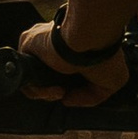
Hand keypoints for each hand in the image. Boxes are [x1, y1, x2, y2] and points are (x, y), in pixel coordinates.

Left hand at [15, 14, 130, 108]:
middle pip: (44, 77)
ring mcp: (39, 44)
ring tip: (60, 93)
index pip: (58, 70)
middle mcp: (53, 45)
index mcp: (71, 48)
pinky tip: (52, 89)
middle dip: (53, 92)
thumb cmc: (105, 56)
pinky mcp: (28, 43)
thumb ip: (89, 97)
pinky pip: (26, 74)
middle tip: (64, 94)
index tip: (71, 92)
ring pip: (34, 78)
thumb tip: (66, 100)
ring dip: (46, 93)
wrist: (90, 38)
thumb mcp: (111, 82)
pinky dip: (38, 88)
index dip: (62, 86)